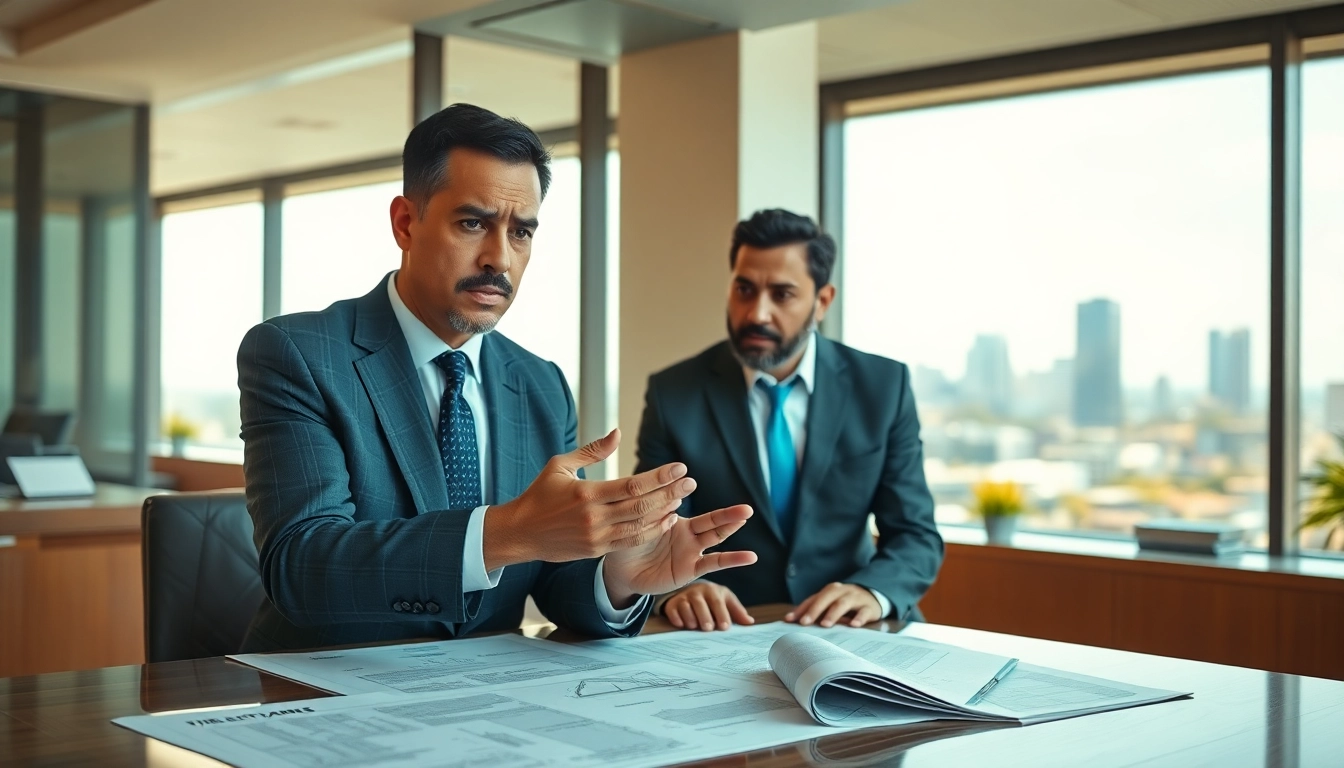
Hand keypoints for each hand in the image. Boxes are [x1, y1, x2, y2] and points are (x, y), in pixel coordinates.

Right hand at [483, 429, 693, 569]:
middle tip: (691, 482)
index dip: (659, 477)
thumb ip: (592, 450)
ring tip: (681, 499)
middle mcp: (593, 516)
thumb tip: (617, 433)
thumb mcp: (560, 465)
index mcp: (586, 492)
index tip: (679, 468)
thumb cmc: (539, 494)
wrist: (520, 533)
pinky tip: (666, 520)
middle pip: (641, 505)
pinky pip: (631, 541)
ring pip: (640, 526)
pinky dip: (651, 531)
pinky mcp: (596, 550)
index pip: (631, 484)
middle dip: (670, 493)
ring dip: (664, 512)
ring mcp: (596, 536)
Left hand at [602, 505, 756, 607]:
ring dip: (730, 526)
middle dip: (728, 513)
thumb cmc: (626, 544)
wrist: (622, 572)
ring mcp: (691, 550)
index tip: (686, 477)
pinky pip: (714, 563)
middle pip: (711, 520)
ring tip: (746, 516)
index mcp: (673, 517)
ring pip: (714, 536)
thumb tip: (665, 497)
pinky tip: (750, 557)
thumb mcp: (633, 524)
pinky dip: (733, 559)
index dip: (683, 490)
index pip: (682, 502)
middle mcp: (687, 533)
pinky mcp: (690, 568)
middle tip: (748, 506)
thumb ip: (648, 512)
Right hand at [663, 582, 754, 631]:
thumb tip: (750, 623)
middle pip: (701, 604)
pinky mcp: (672, 603)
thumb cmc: (712, 599)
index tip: (724, 627)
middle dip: (705, 616)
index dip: (722, 614)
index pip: (718, 603)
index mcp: (714, 591)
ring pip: (685, 606)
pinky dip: (676, 618)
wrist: (690, 591)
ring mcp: (684, 597)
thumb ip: (737, 612)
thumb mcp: (725, 601)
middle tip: (708, 628)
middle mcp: (698, 592)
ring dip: (690, 617)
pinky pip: (672, 610)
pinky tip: (680, 625)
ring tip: (694, 627)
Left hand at [785, 583, 882, 627]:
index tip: (789, 620)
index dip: (801, 609)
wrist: (873, 597)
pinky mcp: (869, 607)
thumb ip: (815, 612)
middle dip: (814, 610)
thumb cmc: (846, 603)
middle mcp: (841, 591)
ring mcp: (856, 598)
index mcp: (830, 591)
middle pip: (826, 598)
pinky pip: (864, 612)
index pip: (813, 599)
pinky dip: (859, 618)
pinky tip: (854, 625)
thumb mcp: (831, 604)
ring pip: (843, 603)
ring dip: (833, 613)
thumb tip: (792, 622)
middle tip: (805, 623)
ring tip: (825, 624)